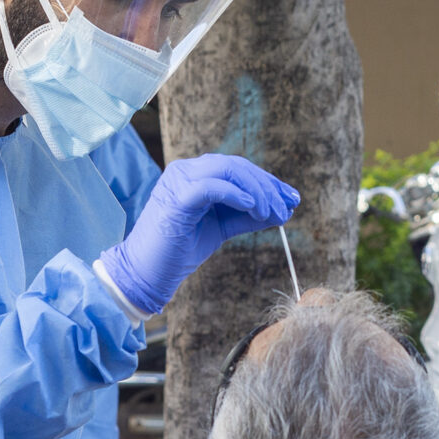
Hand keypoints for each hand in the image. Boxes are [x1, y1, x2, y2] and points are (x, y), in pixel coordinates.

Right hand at [100, 156, 298, 313]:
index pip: (238, 168)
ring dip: (256, 191)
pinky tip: (253, 208)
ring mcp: (178, 182)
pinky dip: (236, 195)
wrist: (147, 273)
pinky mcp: (176, 199)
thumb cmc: (180, 250)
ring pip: (227, 170)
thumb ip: (248, 216)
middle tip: (286, 209)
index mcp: (194, 174)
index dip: (268, 181)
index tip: (292, 198)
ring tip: (271, 213)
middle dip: (267, 186)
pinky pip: (212, 187)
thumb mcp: (222, 228)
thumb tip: (283, 210)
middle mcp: (185, 171)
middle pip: (236, 166)